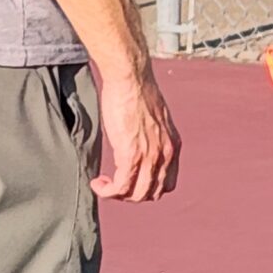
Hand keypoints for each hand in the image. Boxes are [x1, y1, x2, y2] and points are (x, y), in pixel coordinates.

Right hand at [91, 64, 179, 202]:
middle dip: (131, 194)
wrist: (130, 78)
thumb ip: (152, 135)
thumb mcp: (153, 118)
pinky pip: (121, 186)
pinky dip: (108, 191)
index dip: (147, 188)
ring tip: (104, 185)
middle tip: (113, 184)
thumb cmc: (136, 91)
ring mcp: (150, 156)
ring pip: (136, 195)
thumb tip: (139, 143)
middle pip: (152, 193)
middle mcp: (166, 154)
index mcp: (173, 145)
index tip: (131, 180)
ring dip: (118, 195)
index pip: (167, 183)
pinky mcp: (131, 155)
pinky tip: (98, 183)